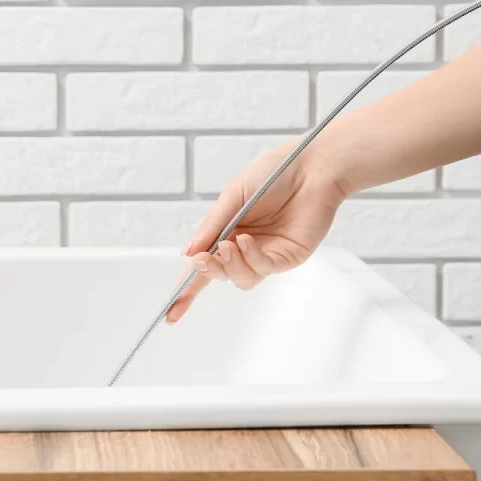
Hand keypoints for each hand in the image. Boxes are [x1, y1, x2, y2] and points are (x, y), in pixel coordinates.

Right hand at [166, 138, 346, 322]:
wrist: (310, 167)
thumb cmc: (273, 174)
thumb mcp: (232, 196)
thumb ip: (211, 226)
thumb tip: (187, 253)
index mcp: (228, 231)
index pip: (204, 263)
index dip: (187, 289)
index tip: (170, 313)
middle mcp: (246, 246)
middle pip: (221, 275)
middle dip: (207, 271)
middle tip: (201, 260)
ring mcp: (267, 254)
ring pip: (242, 279)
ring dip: (229, 266)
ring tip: (227, 246)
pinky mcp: (288, 257)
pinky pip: (264, 268)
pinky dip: (251, 258)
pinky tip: (247, 241)